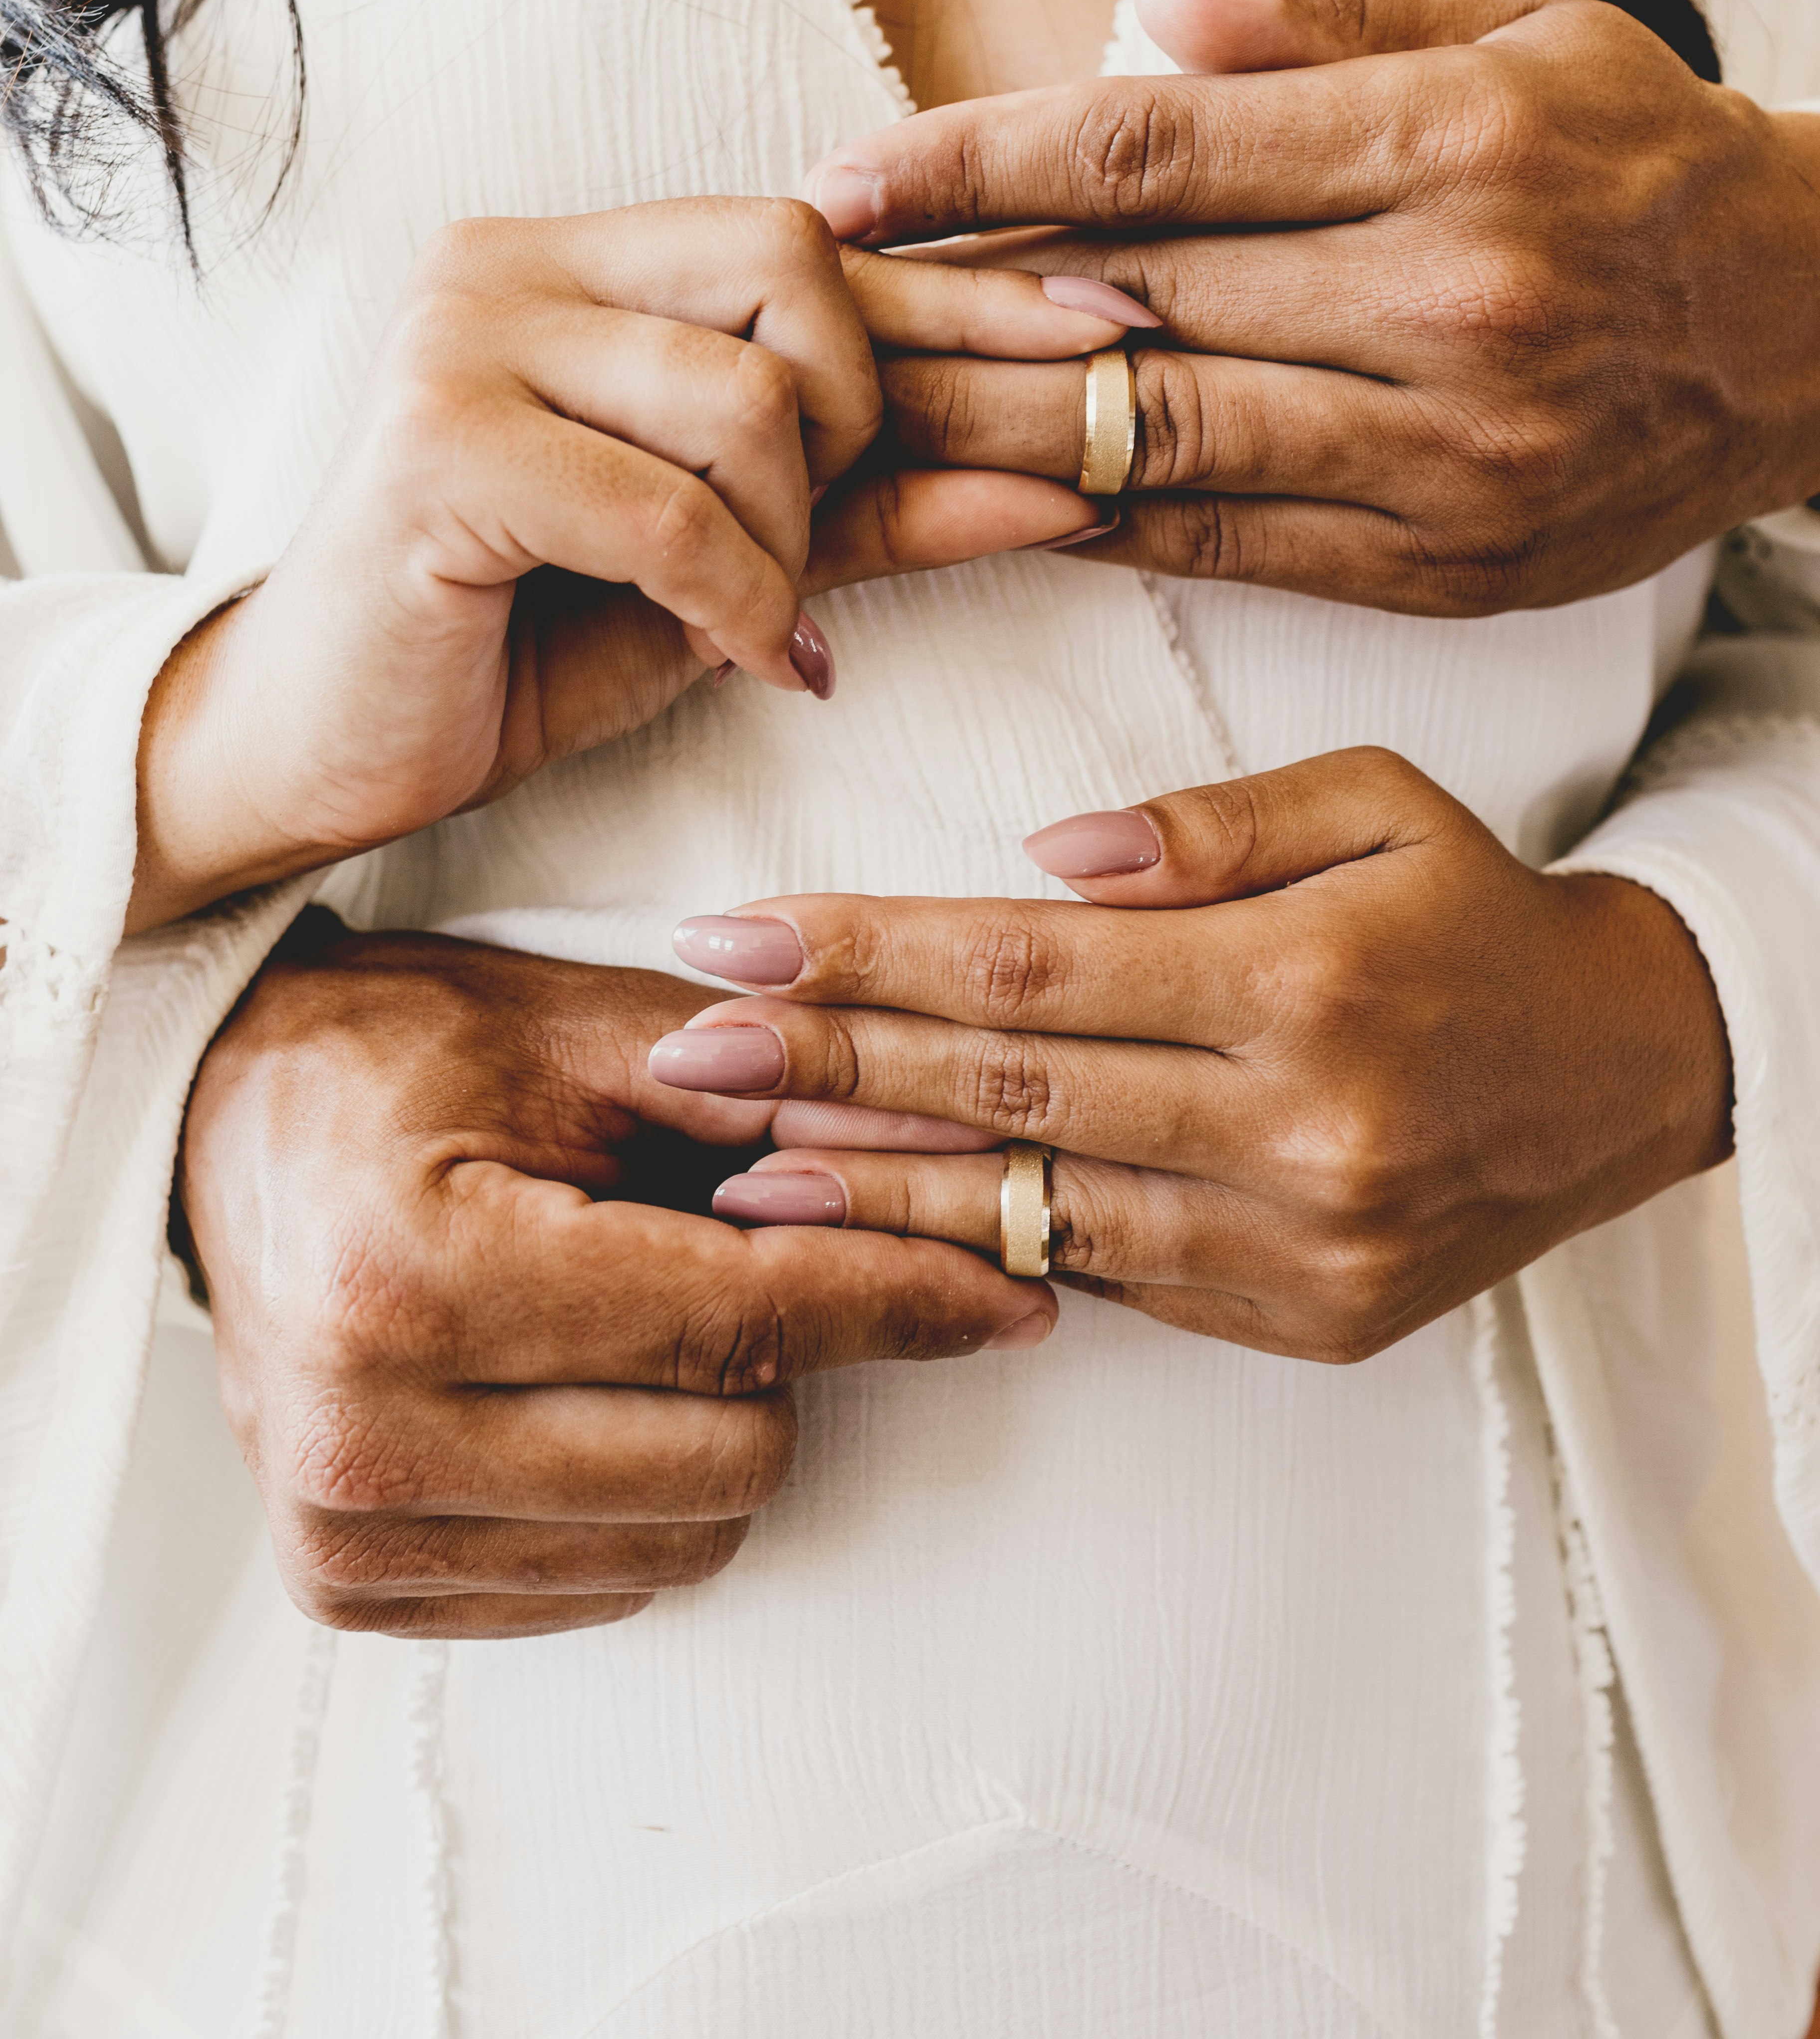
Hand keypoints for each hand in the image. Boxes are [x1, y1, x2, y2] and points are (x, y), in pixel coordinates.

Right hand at [131, 196, 1118, 930]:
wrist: (316, 745)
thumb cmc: (519, 643)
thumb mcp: (731, 566)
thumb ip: (876, 508)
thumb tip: (1066, 477)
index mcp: (580, 263)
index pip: (817, 235)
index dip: (974, 286)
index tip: (1116, 327)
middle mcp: (512, 263)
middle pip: (795, 263)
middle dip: (859, 418)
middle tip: (817, 540)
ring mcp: (460, 340)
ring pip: (743, 394)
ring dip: (790, 536)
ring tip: (752, 618)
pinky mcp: (434, 447)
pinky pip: (669, 509)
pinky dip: (735, 602)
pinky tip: (740, 659)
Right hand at [178, 920, 1053, 1637]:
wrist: (219, 1124)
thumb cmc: (401, 1056)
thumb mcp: (583, 1033)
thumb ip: (776, 1098)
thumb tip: (961, 1151)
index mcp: (410, 1276)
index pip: (735, 1319)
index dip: (898, 1296)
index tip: (1009, 1288)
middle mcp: (364, 1431)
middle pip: (731, 1454)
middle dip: (785, 1353)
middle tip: (745, 1251)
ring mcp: (349, 1532)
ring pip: (686, 1539)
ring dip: (719, 1426)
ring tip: (646, 1310)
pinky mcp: (354, 1590)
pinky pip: (605, 1586)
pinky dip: (641, 1492)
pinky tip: (587, 1385)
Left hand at [654, 751, 1733, 1358]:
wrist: (1626, 1073)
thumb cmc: (1475, 911)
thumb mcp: (1376, 803)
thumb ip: (1209, 827)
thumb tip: (1043, 861)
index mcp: (1304, 977)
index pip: (1030, 965)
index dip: (865, 952)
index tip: (734, 940)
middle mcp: (1298, 1125)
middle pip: (1009, 1089)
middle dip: (825, 1068)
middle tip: (683, 1055)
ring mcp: (1299, 1243)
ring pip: (1039, 1211)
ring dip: (873, 1186)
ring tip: (733, 1168)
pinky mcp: (1304, 1321)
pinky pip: (1112, 1277)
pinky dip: (987, 1248)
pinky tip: (881, 1224)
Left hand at [808, 0, 1819, 614]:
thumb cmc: (1639, 151)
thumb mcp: (1518, 26)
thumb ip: (1330, 15)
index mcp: (1447, 143)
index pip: (1152, 146)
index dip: (975, 160)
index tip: (843, 177)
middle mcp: (1445, 301)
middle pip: (1132, 304)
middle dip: (945, 306)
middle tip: (802, 309)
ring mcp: (1447, 451)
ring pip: (1163, 441)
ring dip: (986, 434)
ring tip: (852, 420)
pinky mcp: (1448, 564)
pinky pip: (1231, 548)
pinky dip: (1099, 525)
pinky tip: (986, 506)